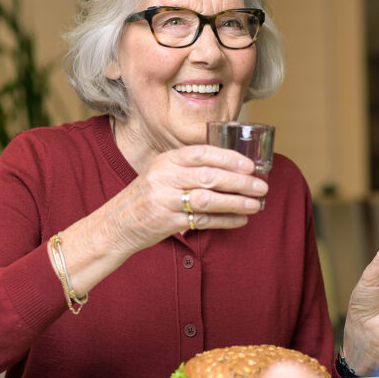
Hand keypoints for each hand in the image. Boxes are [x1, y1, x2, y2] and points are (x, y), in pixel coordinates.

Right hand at [55, 143, 268, 295]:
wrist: (116, 224)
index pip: (201, 153)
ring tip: (257, 203)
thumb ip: (188, 167)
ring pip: (209, 199)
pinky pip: (204, 221)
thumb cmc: (147, 196)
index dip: (228, 158)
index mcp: (165, 161)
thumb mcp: (162, 172)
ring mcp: (165, 201)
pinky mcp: (168, 223)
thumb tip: (231, 164)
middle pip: (209, 176)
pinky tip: (241, 219)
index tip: (250, 165)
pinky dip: (226, 220)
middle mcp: (164, 178)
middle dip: (240, 181)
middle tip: (262, 185)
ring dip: (237, 202)